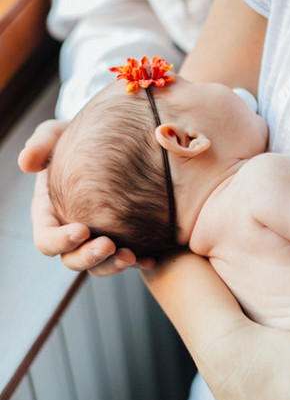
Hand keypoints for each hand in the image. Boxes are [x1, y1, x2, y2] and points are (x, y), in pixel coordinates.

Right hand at [18, 118, 153, 275]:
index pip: (47, 239)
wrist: (114, 142)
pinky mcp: (124, 240)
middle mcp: (72, 233)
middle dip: (89, 256)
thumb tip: (26, 162)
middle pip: (73, 259)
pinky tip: (152, 259)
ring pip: (100, 266)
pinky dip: (139, 261)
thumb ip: (42, 142)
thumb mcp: (58, 133)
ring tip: (131, 256)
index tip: (82, 229)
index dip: (60, 240)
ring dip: (113, 265)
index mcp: (50, 215)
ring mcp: (97, 239)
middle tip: (110, 245)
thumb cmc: (79, 138)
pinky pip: (130, 258)